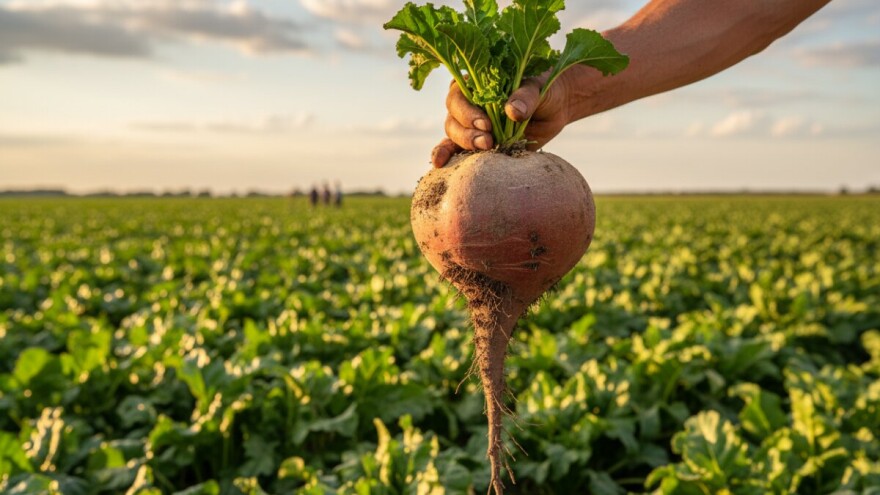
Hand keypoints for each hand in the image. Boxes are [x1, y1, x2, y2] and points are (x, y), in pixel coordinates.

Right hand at [431, 74, 571, 167]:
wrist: (555, 107)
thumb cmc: (544, 89)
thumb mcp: (538, 86)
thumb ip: (526, 96)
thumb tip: (513, 111)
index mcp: (476, 83)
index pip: (458, 95)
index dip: (467, 111)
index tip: (486, 123)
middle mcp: (468, 103)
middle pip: (452, 119)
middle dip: (467, 133)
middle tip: (488, 141)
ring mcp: (472, 124)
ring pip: (454, 135)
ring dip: (465, 144)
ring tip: (488, 148)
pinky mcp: (479, 143)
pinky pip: (456, 149)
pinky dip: (447, 156)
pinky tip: (439, 164)